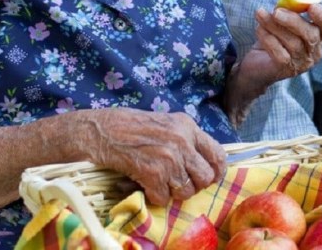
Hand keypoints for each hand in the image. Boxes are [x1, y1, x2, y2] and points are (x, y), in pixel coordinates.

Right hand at [82, 109, 226, 204]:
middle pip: (205, 178)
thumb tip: (202, 163)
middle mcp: (183, 141)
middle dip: (194, 185)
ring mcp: (169, 158)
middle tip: (178, 182)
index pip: (218, 154)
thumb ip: (186, 139)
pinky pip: (164, 198)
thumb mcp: (167, 123)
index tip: (211, 178)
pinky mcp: (153, 173)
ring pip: (186, 191)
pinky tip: (145, 183)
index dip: (217, 171)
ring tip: (159, 181)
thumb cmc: (132, 126)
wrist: (103, 131)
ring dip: (172, 192)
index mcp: (188, 126)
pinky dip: (154, 196)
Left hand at [247, 2, 321, 80]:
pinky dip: (268, 39)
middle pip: (310, 35)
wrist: (257, 63)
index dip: (321, 16)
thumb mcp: (285, 16)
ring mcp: (301, 63)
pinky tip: (259, 29)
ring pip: (293, 43)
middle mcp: (314, 52)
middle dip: (293, 21)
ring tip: (260, 14)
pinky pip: (280, 54)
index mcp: (318, 36)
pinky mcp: (286, 70)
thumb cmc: (276, 36)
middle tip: (276, 11)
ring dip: (274, 26)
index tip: (311, 5)